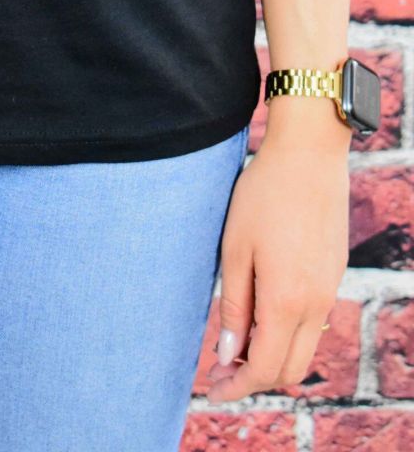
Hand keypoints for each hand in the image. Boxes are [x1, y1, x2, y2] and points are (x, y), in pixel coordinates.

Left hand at [207, 99, 349, 401]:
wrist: (309, 156)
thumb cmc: (263, 196)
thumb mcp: (235, 249)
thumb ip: (234, 305)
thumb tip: (229, 355)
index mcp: (286, 301)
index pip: (264, 368)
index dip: (237, 386)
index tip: (212, 389)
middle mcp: (315, 304)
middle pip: (289, 369)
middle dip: (255, 379)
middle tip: (221, 371)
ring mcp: (329, 290)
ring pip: (305, 348)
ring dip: (273, 357)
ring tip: (237, 345)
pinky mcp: (333, 275)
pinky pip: (314, 323)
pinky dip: (289, 334)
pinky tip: (262, 315)